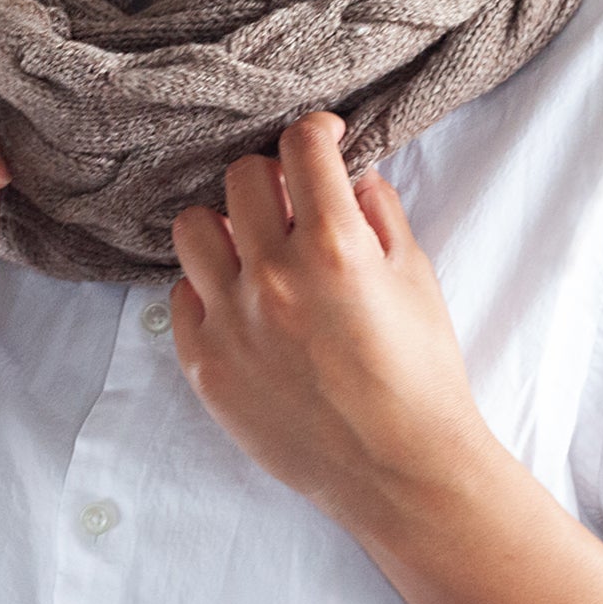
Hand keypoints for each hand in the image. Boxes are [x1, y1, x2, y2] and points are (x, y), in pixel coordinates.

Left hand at [167, 111, 490, 530]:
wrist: (400, 471)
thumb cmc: (420, 374)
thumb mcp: (415, 277)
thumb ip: (379, 213)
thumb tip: (350, 174)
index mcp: (332, 246)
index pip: (300, 147)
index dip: (315, 132)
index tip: (323, 141)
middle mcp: (272, 276)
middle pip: (241, 177)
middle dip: (273, 178)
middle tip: (293, 202)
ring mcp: (230, 321)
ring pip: (193, 228)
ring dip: (227, 226)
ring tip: (254, 249)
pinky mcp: (206, 364)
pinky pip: (182, 297)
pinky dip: (209, 290)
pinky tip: (243, 305)